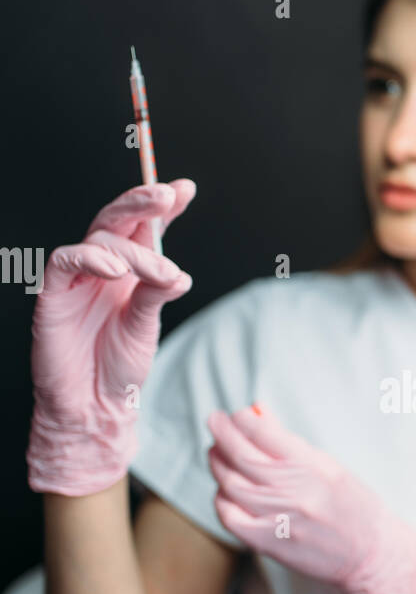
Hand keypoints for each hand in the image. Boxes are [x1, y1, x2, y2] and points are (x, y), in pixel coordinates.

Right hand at [26, 181, 195, 494]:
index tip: (185, 189)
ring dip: (133, 251)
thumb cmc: (119, 366)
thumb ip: (157, 291)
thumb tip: (178, 272)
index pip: (145, 229)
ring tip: (160, 272)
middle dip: (143, 204)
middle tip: (167, 196)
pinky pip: (65, 260)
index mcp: (130, 271)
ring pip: (100, 241)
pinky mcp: (53, 293)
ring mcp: (77, 279)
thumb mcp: (146, 325)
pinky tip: (115, 271)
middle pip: (117, 220)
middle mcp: (103, 268)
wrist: (93, 404)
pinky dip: (90, 258)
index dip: (162, 207)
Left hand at [206, 402, 415, 593]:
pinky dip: (222, 500)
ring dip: (218, 464)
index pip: (265, 434)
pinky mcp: (270, 544)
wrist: (369, 555)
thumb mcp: (328, 467)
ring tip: (215, 452)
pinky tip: (223, 490)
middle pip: (244, 458)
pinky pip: (232, 519)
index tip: (236, 414)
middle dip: (223, 435)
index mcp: (314, 468)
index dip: (243, 421)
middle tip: (215, 421)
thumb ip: (290, 443)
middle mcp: (296, 492)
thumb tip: (258, 413)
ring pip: (234, 485)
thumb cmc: (352, 506)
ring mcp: (281, 520)